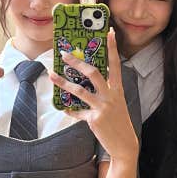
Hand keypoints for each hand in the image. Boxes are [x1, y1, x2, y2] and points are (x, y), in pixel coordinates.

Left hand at [48, 30, 138, 160]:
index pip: (115, 64)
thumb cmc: (119, 122)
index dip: (113, 48)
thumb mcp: (116, 104)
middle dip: (77, 62)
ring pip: (80, 91)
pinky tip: (64, 108)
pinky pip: (77, 112)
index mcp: (118, 89)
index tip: (110, 32)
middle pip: (93, 73)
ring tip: (51, 75)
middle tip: (63, 54)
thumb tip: (88, 82)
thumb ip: (105, 92)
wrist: (125, 145)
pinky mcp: (94, 119)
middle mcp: (111, 96)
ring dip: (63, 82)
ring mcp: (102, 107)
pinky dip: (70, 110)